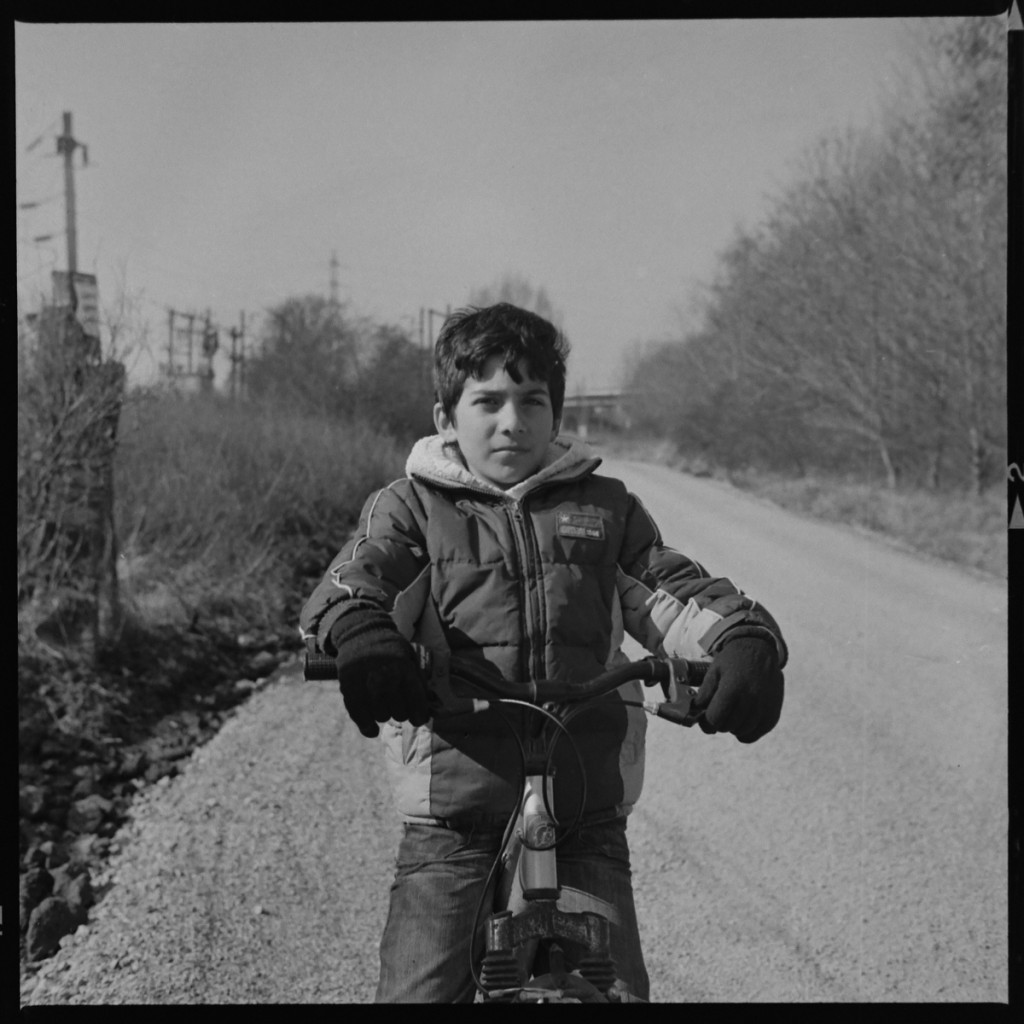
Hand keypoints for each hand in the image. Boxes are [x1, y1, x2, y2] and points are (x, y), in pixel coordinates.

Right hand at [328, 609, 430, 737]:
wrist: (361, 633)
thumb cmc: (391, 650)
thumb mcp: (410, 658)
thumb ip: (420, 682)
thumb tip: (432, 709)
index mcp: (404, 668)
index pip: (416, 700)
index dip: (419, 714)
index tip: (418, 719)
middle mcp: (385, 676)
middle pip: (399, 712)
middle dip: (402, 713)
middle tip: (399, 706)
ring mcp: (365, 683)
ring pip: (381, 716)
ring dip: (385, 715)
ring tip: (385, 705)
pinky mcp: (349, 688)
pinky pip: (359, 716)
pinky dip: (367, 727)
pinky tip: (372, 730)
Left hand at [693, 637, 783, 742]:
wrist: (760, 651)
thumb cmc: (733, 661)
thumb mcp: (714, 672)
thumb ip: (704, 694)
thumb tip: (696, 713)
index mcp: (733, 689)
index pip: (714, 719)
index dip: (705, 722)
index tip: (704, 719)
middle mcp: (751, 700)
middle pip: (726, 727)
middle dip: (718, 721)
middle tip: (718, 711)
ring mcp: (764, 709)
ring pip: (739, 732)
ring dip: (731, 726)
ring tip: (730, 712)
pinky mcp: (772, 715)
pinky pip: (753, 735)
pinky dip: (745, 731)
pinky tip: (741, 719)